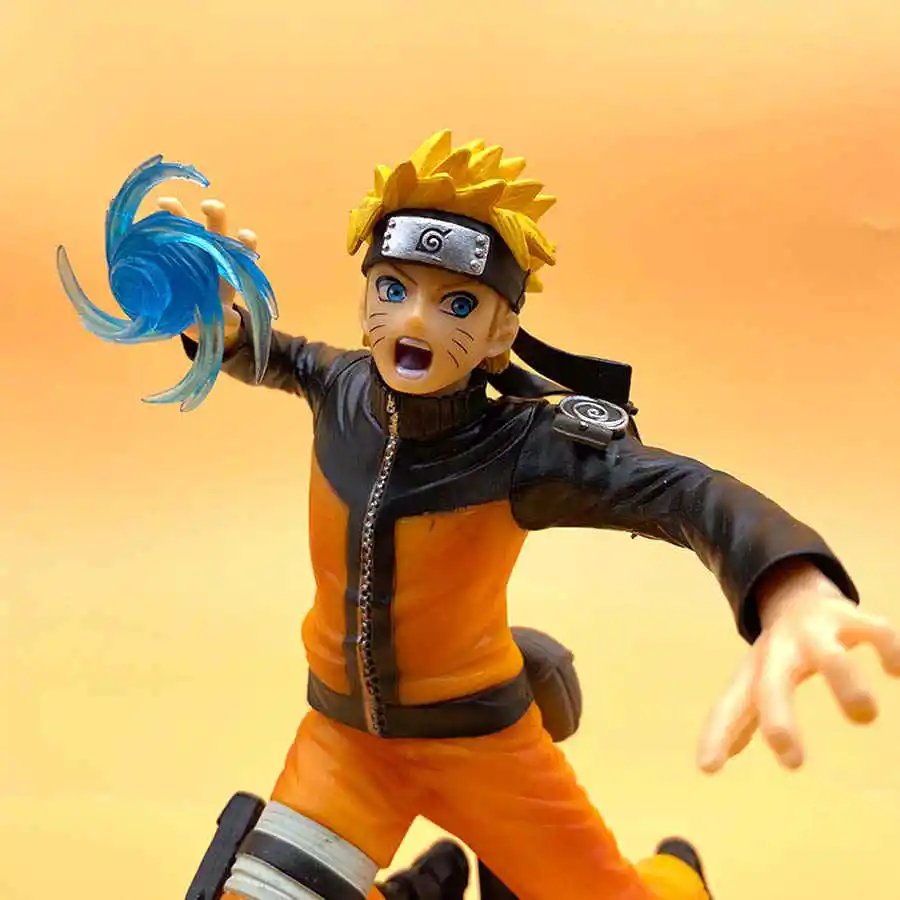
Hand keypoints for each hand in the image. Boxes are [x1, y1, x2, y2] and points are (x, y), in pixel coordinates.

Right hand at [156, 196, 256, 342]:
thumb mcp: (220, 320)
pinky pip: (155, 232)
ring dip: (176, 209)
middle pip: (216, 224)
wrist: (190, 315)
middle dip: (215, 212)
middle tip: (208, 208)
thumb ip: (225, 320)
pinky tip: (126, 210)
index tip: (244, 234)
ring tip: (165, 204)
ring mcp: (187, 246)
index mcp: (227, 265)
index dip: (246, 239)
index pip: (243, 246)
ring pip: (184, 221)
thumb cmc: (211, 312)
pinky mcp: (166, 249)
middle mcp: (210, 249)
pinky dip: (145, 220)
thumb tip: (228, 321)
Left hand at [697, 561, 899, 771]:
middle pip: (772, 684)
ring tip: (862, 713)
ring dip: (847, 686)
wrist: (796, 592)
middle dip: (778, 720)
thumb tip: (707, 764)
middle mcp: (782, 652)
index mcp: (757, 671)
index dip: (718, 734)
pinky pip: (876, 630)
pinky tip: (895, 670)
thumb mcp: (753, 683)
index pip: (731, 704)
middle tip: (791, 762)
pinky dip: (890, 650)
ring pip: (830, 656)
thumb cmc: (777, 653)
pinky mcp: (852, 617)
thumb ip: (734, 722)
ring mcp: (816, 633)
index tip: (707, 767)